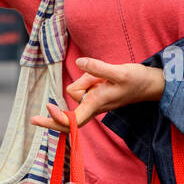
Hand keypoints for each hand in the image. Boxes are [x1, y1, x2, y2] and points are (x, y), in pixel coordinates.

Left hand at [29, 57, 165, 133]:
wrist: (150, 84)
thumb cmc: (137, 80)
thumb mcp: (119, 71)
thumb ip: (98, 68)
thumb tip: (79, 63)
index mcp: (96, 104)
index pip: (74, 119)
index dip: (60, 118)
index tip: (49, 109)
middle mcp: (93, 106)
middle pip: (69, 116)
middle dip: (54, 117)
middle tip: (33, 120)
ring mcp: (95, 102)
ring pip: (77, 91)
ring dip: (84, 81)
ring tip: (102, 77)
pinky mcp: (96, 96)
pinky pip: (83, 87)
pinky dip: (87, 81)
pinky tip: (100, 78)